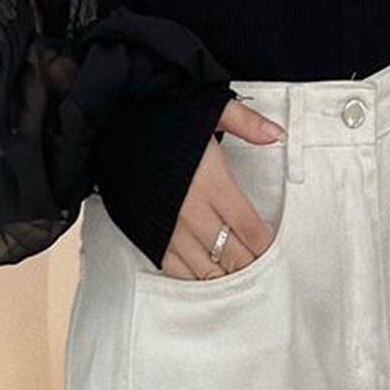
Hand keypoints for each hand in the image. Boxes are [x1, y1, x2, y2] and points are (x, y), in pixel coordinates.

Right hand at [159, 97, 285, 278]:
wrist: (113, 130)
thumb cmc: (160, 121)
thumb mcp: (208, 111)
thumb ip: (245, 122)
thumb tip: (275, 133)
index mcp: (212, 182)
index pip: (250, 228)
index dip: (266, 244)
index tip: (274, 248)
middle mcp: (192, 211)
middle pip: (233, 255)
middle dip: (252, 265)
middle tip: (264, 269)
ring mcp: (169, 229)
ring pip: (208, 270)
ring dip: (227, 276)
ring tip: (241, 276)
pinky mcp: (149, 237)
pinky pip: (177, 271)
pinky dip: (196, 278)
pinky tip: (208, 275)